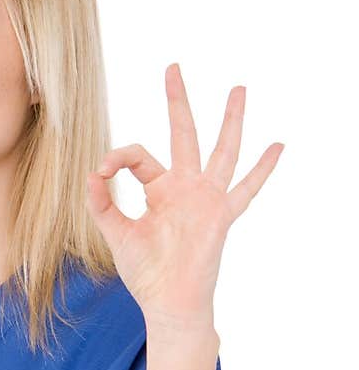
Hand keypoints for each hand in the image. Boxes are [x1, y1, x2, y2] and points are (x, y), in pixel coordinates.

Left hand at [85, 64, 283, 326]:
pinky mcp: (220, 214)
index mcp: (158, 189)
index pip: (138, 156)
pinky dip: (262, 169)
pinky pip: (246, 189)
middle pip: (182, 134)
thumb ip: (103, 203)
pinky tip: (277, 146)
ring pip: (221, 150)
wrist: (168, 302)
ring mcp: (205, 198)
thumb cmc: (145, 272)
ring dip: (229, 120)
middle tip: (173, 68)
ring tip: (238, 89)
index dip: (118, 157)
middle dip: (177, 101)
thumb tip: (93, 172)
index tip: (102, 170)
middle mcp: (184, 187)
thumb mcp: (116, 233)